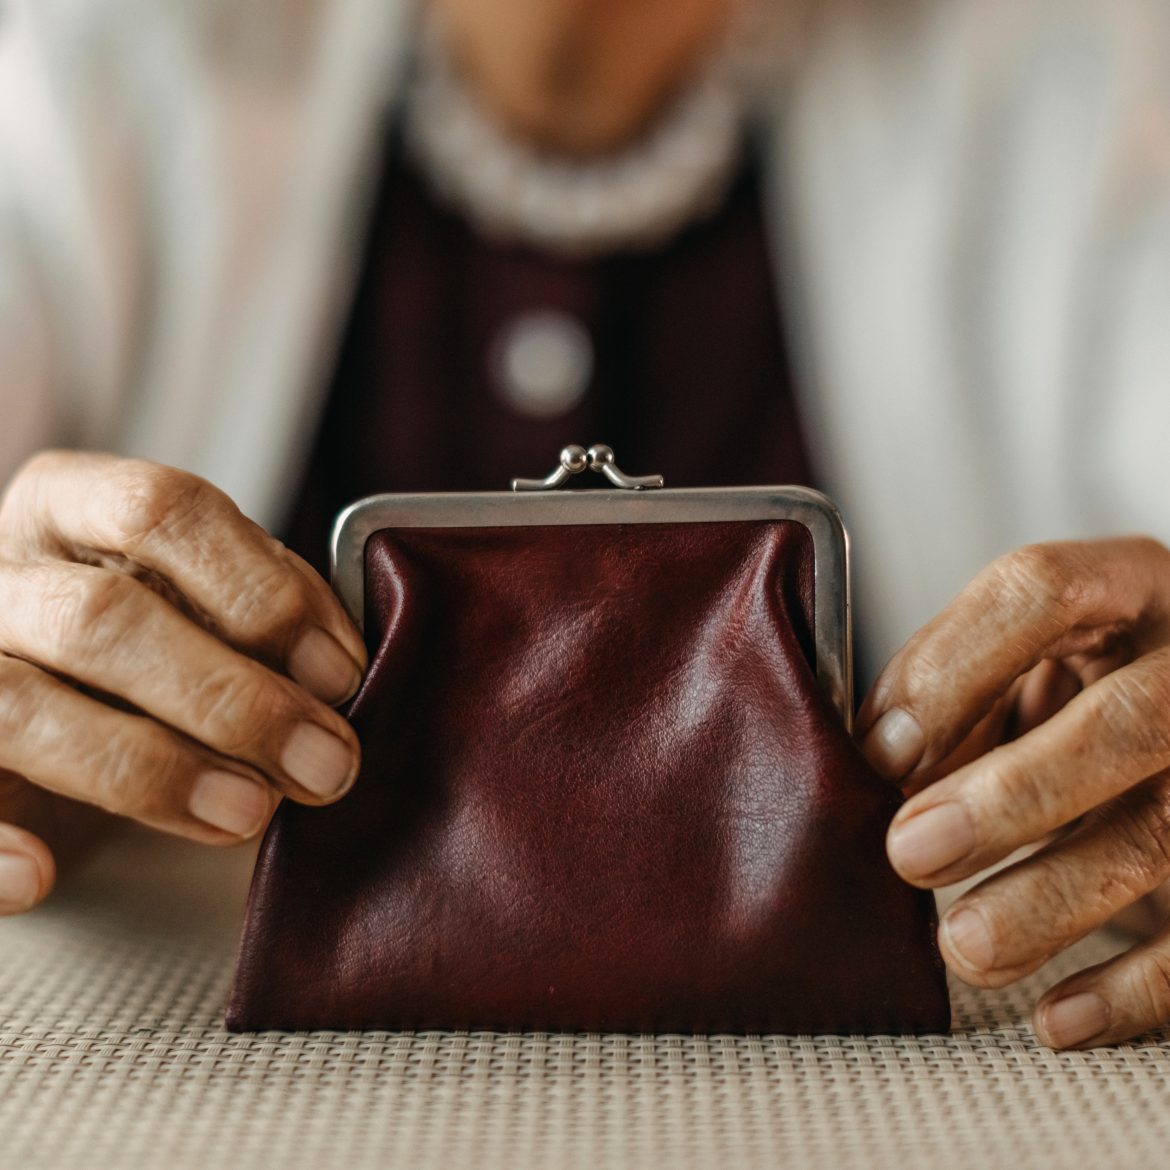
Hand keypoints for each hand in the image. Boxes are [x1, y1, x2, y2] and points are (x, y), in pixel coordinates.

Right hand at [0, 451, 366, 914]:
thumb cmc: (142, 629)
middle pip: (101, 617)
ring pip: (19, 705)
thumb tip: (334, 672)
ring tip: (247, 812)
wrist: (39, 675)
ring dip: (148, 768)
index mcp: (69, 505)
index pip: (160, 511)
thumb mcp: (198, 593)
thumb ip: (260, 609)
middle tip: (323, 763)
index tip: (340, 673)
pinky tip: (36, 876)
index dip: (261, 592)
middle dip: (230, 698)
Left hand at [857, 538, 1169, 1048]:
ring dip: (1056, 902)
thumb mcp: (1020, 669)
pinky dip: (1136, 992)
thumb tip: (871, 767)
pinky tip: (1059, 1018)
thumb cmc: (1075, 692)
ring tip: (965, 947)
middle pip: (1127, 721)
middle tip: (909, 853)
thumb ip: (952, 698)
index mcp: (1125, 588)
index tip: (878, 755)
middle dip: (1014, 794)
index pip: (1039, 591)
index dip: (949, 671)